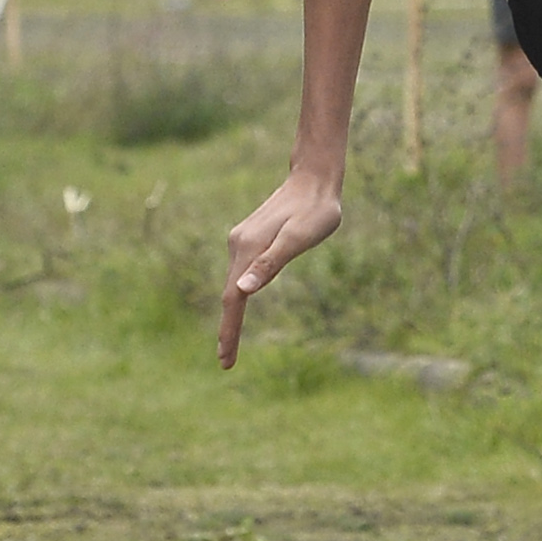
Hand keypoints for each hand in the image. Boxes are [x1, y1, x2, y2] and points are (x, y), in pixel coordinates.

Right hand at [216, 170, 343, 364]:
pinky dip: (237, 295)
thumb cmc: (316, 210)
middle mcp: (239, 244)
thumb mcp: (299, 238)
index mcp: (248, 248)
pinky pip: (240, 273)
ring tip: (230, 343)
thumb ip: (271, 263)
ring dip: (231, 314)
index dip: (229, 330)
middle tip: (226, 362)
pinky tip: (239, 304)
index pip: (234, 298)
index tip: (226, 359)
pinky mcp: (250, 238)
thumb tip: (243, 290)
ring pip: (234, 284)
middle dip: (228, 329)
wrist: (314, 178)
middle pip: (230, 295)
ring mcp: (242, 241)